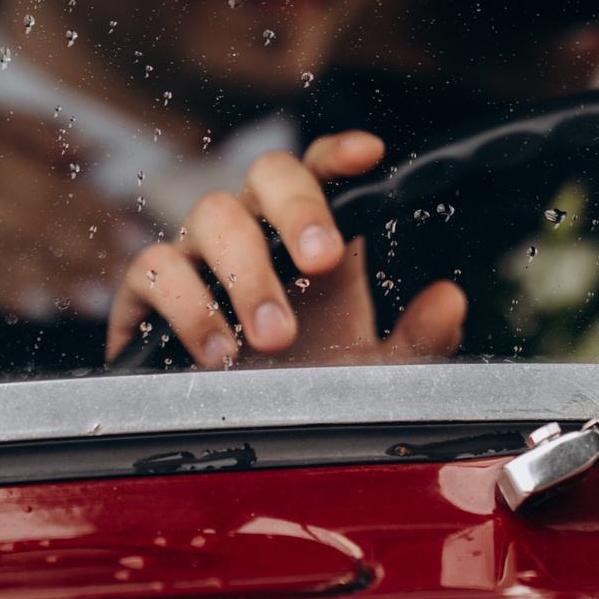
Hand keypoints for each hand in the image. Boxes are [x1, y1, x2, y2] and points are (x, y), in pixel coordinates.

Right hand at [0, 109, 140, 320]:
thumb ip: (38, 132)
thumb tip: (91, 148)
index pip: (55, 186)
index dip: (97, 212)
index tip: (131, 231)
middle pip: (38, 226)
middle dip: (85, 253)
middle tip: (122, 274)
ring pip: (8, 254)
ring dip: (54, 279)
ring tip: (91, 297)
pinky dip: (3, 292)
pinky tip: (35, 306)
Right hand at [106, 132, 467, 368]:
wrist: (232, 444)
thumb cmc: (306, 389)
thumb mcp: (373, 373)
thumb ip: (419, 340)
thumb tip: (452, 299)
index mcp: (310, 239)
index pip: (321, 171)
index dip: (339, 154)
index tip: (370, 154)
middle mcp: (254, 233)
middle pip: (267, 172)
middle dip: (298, 209)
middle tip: (322, 261)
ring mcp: (199, 257)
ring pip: (210, 214)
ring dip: (247, 273)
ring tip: (274, 336)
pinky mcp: (146, 294)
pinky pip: (154, 268)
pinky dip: (187, 305)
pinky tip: (217, 352)